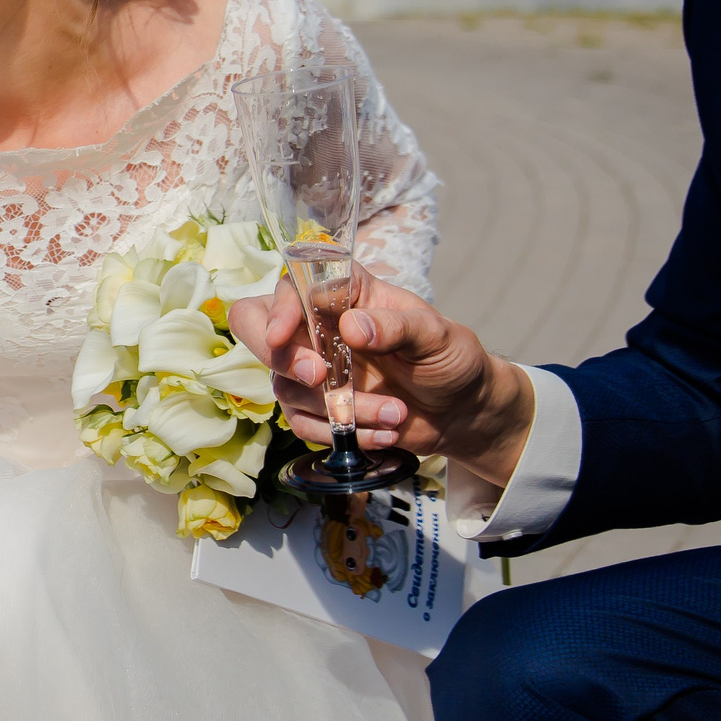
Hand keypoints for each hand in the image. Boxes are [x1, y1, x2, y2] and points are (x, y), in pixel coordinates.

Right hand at [229, 271, 531, 489]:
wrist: (463, 412)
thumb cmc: (452, 359)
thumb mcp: (438, 337)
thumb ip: (398, 326)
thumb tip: (352, 327)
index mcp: (344, 293)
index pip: (291, 287)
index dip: (279, 308)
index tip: (284, 335)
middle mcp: (318, 327)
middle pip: (256, 328)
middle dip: (279, 356)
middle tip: (317, 378)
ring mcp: (314, 369)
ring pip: (287, 386)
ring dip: (338, 407)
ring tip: (395, 414)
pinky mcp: (318, 408)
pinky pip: (304, 423)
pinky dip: (341, 433)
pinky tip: (384, 434)